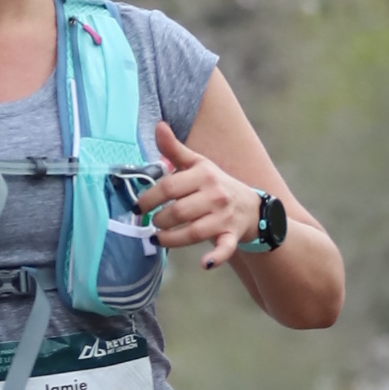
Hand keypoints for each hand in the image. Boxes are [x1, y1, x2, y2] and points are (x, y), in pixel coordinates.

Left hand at [138, 121, 259, 268]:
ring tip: (157, 238)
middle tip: (150, 222)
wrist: (251, 206)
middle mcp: (215, 194)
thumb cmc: (216, 184)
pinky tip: (204, 263)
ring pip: (193, 232)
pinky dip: (215, 257)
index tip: (137, 206)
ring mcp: (224, 216)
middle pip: (177, 211)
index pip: (169, 187)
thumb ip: (174, 149)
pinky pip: (224, 248)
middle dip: (158, 219)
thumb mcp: (198, 164)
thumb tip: (158, 125)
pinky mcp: (232, 235)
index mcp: (204, 174)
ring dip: (170, 238)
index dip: (148, 198)